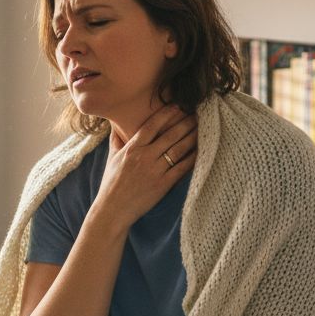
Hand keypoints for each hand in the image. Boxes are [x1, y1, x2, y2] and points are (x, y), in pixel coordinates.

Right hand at [93, 105, 197, 228]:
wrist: (113, 210)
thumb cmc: (111, 184)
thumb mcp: (111, 158)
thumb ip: (116, 139)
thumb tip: (115, 123)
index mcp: (132, 149)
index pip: (152, 125)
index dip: (166, 113)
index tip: (178, 105)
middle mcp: (144, 157)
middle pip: (170, 135)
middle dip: (185, 122)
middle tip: (198, 113)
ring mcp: (154, 171)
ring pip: (178, 150)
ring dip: (192, 137)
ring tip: (203, 128)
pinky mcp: (162, 185)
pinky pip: (182, 168)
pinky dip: (193, 158)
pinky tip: (201, 150)